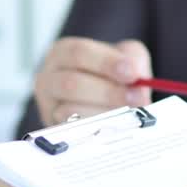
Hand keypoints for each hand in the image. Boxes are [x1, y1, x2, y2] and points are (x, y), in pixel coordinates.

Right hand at [33, 37, 152, 125]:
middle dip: (108, 92)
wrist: (99, 103)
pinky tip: (115, 126)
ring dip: (104, 114)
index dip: (106, 63)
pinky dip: (98, 130)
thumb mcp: (123, 57)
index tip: (132, 74)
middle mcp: (48, 78)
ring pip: (70, 111)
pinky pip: (74, 133)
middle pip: (72, 84)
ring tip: (129, 114)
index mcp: (63, 53)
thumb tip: (138, 81)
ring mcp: (48, 107)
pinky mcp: (54, 132)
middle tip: (137, 98)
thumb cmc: (109, 76)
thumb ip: (133, 60)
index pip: (79, 53)